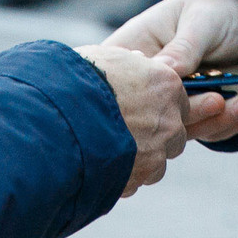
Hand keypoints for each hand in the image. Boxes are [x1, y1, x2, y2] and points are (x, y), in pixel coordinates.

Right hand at [75, 44, 191, 196]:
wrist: (59, 116)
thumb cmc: (79, 79)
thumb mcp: (108, 58)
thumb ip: (131, 64)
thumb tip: (137, 61)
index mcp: (166, 84)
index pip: (178, 99)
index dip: (157, 105)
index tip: (140, 108)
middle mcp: (169, 118)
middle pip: (174, 133)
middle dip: (155, 135)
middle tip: (126, 131)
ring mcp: (157, 150)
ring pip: (158, 160)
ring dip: (142, 158)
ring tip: (110, 149)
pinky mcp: (140, 175)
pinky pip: (138, 179)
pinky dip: (125, 176)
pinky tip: (102, 164)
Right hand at [106, 0, 237, 144]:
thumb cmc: (216, 13)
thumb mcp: (200, 21)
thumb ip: (183, 47)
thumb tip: (164, 72)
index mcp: (137, 48)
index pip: (118, 74)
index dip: (129, 90)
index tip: (166, 90)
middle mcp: (150, 83)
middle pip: (152, 111)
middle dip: (189, 111)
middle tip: (218, 100)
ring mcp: (174, 105)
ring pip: (184, 130)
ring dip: (220, 118)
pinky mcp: (200, 119)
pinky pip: (213, 132)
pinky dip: (237, 120)